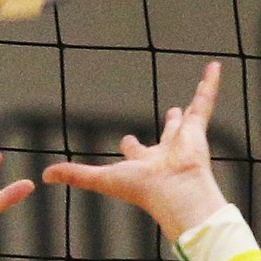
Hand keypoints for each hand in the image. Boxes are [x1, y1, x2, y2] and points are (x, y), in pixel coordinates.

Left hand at [41, 61, 227, 241]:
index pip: (136, 151)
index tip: (127, 141)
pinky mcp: (198, 130)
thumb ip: (76, 175)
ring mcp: (184, 140)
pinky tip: (215, 67)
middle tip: (172, 114)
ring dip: (194, 104)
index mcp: (145, 164)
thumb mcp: (102, 179)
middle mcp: (166, 151)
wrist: (176, 194)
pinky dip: (210, 84)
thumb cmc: (142, 190)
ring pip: (190, 116)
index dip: (131, 146)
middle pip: (167, 134)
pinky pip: (205, 101)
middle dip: (170, 126)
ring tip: (203, 86)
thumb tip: (45, 176)